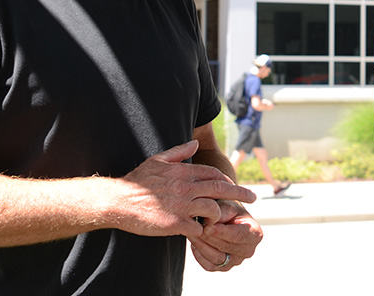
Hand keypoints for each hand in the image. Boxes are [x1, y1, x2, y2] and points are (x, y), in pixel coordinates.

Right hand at [114, 140, 256, 237]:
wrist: (119, 200)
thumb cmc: (138, 180)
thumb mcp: (159, 159)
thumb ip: (179, 151)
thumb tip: (195, 142)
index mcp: (184, 171)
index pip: (214, 174)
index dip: (227, 181)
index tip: (236, 186)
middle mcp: (187, 187)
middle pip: (222, 190)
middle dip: (241, 194)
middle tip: (254, 198)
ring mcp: (182, 205)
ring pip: (213, 210)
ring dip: (218, 216)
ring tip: (214, 220)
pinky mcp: (175, 223)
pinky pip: (198, 229)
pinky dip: (201, 231)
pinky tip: (197, 231)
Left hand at [189, 200, 263, 271]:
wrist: (227, 218)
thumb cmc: (229, 210)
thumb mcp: (228, 204)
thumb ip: (221, 212)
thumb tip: (210, 222)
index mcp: (255, 233)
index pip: (237, 235)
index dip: (222, 232)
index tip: (208, 227)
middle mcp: (248, 250)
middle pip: (226, 247)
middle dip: (209, 238)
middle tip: (194, 228)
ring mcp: (236, 261)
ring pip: (216, 258)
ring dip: (202, 246)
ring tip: (192, 234)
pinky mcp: (224, 267)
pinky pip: (209, 265)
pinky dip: (200, 255)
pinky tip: (194, 243)